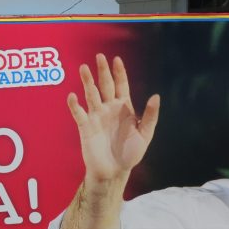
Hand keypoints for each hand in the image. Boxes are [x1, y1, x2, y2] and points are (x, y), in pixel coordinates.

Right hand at [67, 54, 159, 184]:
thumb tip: (156, 96)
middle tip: (99, 56)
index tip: (116, 59)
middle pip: (105, 85)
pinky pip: (79, 114)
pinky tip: (73, 96)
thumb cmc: (130, 154)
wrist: (114, 172)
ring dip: (87, 82)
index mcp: (124, 108)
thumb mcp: (145, 135)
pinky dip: (75, 105)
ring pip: (91, 95)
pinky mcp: (86, 127)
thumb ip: (150, 116)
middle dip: (102, 71)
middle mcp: (109, 109)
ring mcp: (96, 117)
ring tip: (84, 68)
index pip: (121, 85)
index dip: (119, 72)